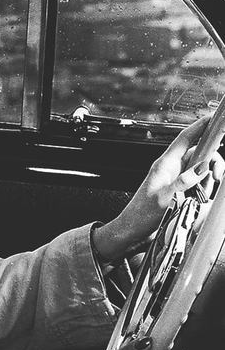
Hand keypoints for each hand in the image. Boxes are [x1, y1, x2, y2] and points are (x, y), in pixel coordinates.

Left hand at [93, 116, 224, 262]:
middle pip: (200, 154)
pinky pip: (199, 184)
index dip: (201, 125)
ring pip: (202, 170)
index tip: (216, 118)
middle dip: (212, 162)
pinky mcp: (180, 192)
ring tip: (203, 193)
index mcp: (165, 164)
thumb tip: (202, 167)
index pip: (185, 138)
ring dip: (208, 179)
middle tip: (216, 175)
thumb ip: (183, 182)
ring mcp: (177, 180)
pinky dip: (204, 189)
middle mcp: (172, 169)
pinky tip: (200, 199)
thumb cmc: (140, 215)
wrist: (133, 231)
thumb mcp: (163, 198)